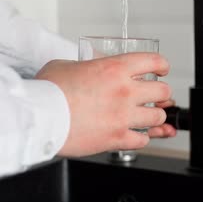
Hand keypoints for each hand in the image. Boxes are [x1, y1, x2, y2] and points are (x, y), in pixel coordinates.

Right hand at [35, 52, 171, 156]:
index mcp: (114, 69)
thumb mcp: (66, 65)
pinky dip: (140, 137)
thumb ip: (84, 66)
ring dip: (153, 117)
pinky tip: (133, 134)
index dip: (162, 65)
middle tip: (154, 96)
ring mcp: (123, 116)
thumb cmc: (48, 91)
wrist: (39, 117)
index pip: (153, 61)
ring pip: (158, 117)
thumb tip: (84, 69)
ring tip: (145, 116)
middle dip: (160, 94)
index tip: (161, 69)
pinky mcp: (117, 138)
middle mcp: (124, 91)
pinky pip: (143, 140)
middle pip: (163, 91)